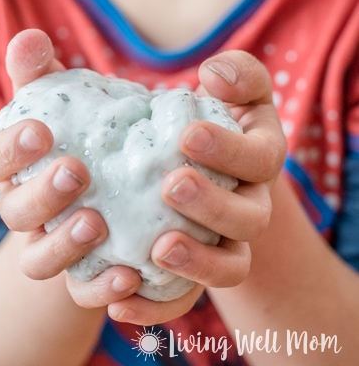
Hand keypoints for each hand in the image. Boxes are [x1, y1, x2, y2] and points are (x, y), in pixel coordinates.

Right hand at [0, 29, 143, 306]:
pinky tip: (130, 274)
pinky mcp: (81, 277)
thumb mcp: (59, 99)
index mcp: (12, 165)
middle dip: (41, 193)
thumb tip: (29, 38)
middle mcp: (23, 208)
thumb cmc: (76, 134)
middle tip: (76, 171)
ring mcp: (50, 246)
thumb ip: (40, 70)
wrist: (97, 195)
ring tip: (97, 223)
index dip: (8, 148)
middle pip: (14, 210)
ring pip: (38, 259)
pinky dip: (99, 290)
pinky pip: (81, 293)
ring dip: (64, 244)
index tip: (41, 130)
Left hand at [104, 50, 286, 324]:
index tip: (186, 134)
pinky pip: (183, 300)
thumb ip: (235, 73)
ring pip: (229, 266)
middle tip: (170, 184)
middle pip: (248, 218)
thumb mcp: (231, 85)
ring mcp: (224, 243)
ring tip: (158, 247)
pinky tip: (118, 298)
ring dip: (197, 262)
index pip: (261, 158)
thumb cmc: (206, 112)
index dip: (229, 149)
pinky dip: (155, 306)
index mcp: (260, 156)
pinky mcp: (192, 272)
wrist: (189, 160)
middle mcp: (250, 204)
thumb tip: (214, 75)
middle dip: (212, 204)